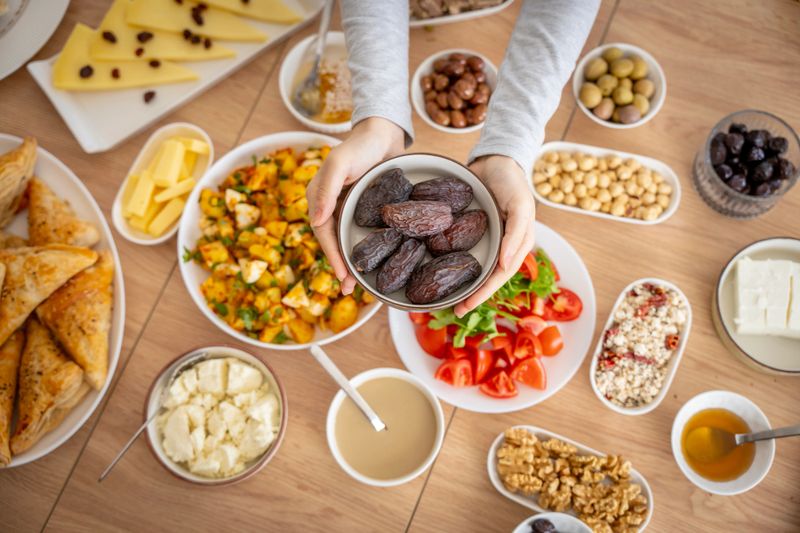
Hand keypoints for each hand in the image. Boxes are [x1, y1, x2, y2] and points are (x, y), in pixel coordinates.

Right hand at [307, 117, 404, 294]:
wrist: (383, 133)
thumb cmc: (360, 145)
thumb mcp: (340, 164)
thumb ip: (326, 190)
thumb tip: (315, 222)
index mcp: (319, 197)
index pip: (323, 233)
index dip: (332, 257)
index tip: (343, 276)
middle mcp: (331, 205)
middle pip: (333, 242)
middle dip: (340, 267)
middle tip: (350, 290)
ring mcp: (348, 208)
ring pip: (346, 240)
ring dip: (351, 262)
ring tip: (359, 285)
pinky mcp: (365, 209)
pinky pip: (361, 232)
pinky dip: (365, 248)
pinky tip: (374, 262)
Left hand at [454, 155, 535, 316]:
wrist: (497, 161)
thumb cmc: (513, 182)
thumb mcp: (520, 206)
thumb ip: (516, 234)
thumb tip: (505, 266)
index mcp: (517, 244)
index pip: (500, 276)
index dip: (483, 293)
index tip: (466, 306)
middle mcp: (503, 246)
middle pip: (487, 277)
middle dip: (472, 296)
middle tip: (454, 310)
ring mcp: (488, 239)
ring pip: (476, 268)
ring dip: (465, 284)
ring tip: (449, 298)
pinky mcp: (473, 230)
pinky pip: (464, 249)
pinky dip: (456, 263)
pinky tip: (443, 270)